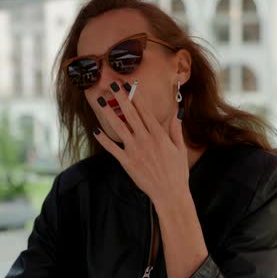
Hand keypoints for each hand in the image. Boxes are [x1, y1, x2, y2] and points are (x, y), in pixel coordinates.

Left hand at [92, 81, 189, 205]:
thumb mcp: (180, 148)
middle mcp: (145, 139)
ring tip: (100, 100)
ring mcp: (134, 150)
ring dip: (108, 112)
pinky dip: (103, 139)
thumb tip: (177, 111)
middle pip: (130, 114)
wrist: (170, 194)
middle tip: (112, 84)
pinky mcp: (126, 162)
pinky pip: (112, 148)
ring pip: (119, 127)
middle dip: (121, 97)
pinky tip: (95, 129)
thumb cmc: (177, 172)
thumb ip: (176, 129)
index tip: (130, 84)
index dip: (137, 95)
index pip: (145, 110)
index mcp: (159, 135)